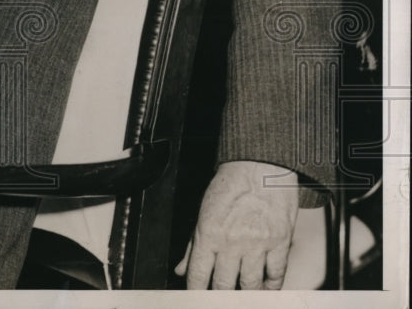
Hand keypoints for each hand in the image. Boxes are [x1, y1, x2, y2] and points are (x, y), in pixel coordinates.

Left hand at [175, 160, 298, 289]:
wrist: (259, 166)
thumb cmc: (230, 185)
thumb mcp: (203, 211)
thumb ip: (192, 244)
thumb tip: (181, 269)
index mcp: (208, 233)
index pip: (198, 274)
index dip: (195, 292)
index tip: (196, 298)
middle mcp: (232, 241)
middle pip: (223, 285)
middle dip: (219, 296)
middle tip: (220, 298)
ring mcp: (257, 243)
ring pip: (250, 285)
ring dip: (245, 294)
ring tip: (241, 295)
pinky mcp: (280, 242)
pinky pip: (276, 275)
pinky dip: (271, 286)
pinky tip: (265, 289)